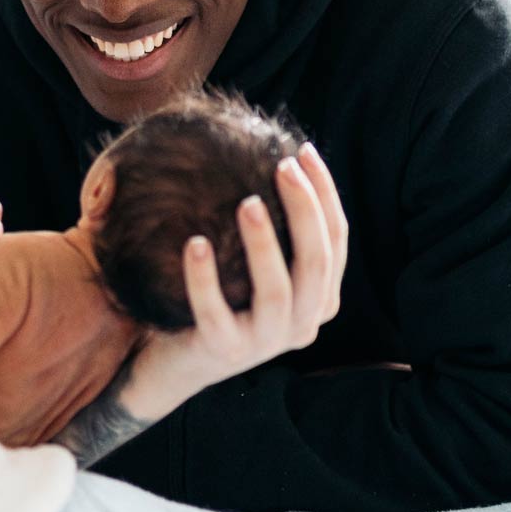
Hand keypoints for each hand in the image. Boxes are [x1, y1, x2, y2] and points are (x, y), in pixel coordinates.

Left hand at [139, 142, 347, 395]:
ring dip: (264, 244)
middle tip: (283, 167)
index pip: (336, 241)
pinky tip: (194, 243)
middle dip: (305, 210)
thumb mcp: (257, 266)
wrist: (174, 360)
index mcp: (318, 298)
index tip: (303, 151)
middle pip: (316, 263)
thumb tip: (277, 153)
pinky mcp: (223, 352)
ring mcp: (265, 343)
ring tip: (246, 203)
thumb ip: (275, 226)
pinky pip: (216, 314)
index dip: (325, 195)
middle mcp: (301, 324)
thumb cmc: (223, 297)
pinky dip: (205, 279)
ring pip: (277, 291)